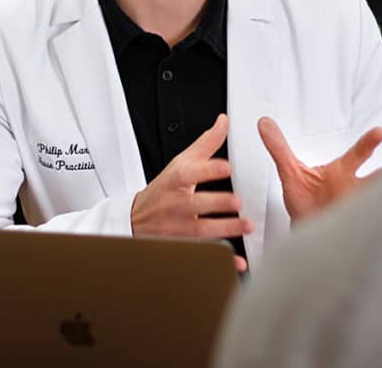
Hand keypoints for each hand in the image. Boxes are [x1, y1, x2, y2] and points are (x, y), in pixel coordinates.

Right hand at [131, 114, 253, 270]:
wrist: (135, 221)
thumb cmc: (164, 190)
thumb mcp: (181, 162)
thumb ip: (207, 143)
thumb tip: (223, 121)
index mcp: (177, 181)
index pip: (190, 173)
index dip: (209, 170)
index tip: (226, 167)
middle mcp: (177, 205)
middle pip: (196, 205)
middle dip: (218, 203)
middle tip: (238, 202)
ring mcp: (179, 229)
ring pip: (202, 231)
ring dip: (225, 230)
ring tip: (245, 226)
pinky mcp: (184, 247)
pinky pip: (203, 255)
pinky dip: (221, 260)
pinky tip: (236, 261)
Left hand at [258, 117, 381, 221]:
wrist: (305, 233)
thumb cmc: (304, 201)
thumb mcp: (289, 172)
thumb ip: (278, 148)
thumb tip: (264, 123)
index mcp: (342, 173)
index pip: (358, 154)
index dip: (368, 143)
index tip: (379, 132)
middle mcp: (355, 190)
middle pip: (376, 180)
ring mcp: (357, 210)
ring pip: (377, 204)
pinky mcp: (355, 229)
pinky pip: (368, 229)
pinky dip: (376, 230)